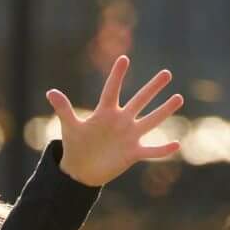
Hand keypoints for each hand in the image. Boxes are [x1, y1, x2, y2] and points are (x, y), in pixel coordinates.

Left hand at [47, 57, 184, 186]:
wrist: (82, 169)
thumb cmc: (76, 145)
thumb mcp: (70, 127)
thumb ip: (64, 109)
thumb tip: (50, 92)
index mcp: (105, 113)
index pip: (112, 90)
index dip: (117, 76)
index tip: (124, 59)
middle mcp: (121, 121)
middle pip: (139, 101)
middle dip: (153, 88)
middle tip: (166, 73)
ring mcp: (129, 136)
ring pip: (150, 121)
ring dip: (164, 111)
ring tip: (178, 97)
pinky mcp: (133, 153)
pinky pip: (151, 151)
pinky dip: (162, 150)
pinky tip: (176, 144)